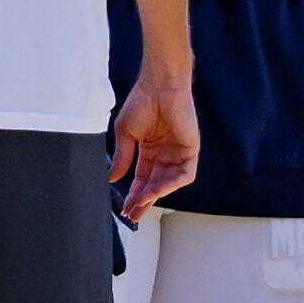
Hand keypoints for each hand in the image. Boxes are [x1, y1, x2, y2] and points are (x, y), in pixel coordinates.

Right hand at [109, 69, 198, 221]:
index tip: (124, 208)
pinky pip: (184, 174)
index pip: (141, 178)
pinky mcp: (190, 150)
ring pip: (168, 183)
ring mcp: (178, 153)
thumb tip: (113, 178)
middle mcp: (164, 154)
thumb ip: (123, 157)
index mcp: (148, 150)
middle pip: (154, 184)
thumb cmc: (141, 103)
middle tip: (133, 215)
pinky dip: (171, 184)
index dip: (133, 194)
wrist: (159, 87)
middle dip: (143, 201)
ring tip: (140, 204)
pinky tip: (157, 191)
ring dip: (155, 195)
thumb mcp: (125, 134)